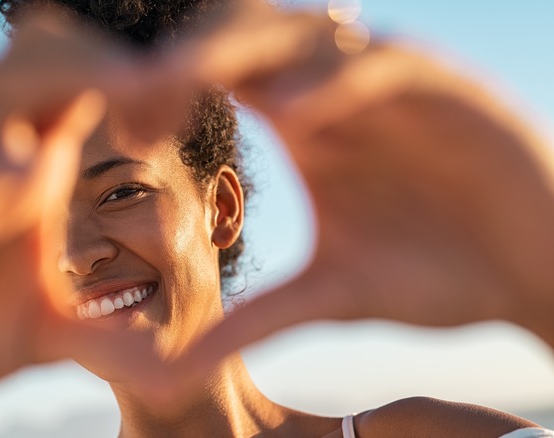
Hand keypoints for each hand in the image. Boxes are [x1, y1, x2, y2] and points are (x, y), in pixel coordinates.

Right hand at [0, 10, 160, 435]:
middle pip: (34, 58)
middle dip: (97, 59)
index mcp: (27, 167)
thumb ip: (106, 336)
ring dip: (49, 81)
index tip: (178, 106)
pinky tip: (29, 181)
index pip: (76, 82)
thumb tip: (173, 363)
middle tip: (159, 83)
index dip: (130, 78)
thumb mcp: (52, 336)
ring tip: (122, 95)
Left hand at [167, 0, 553, 374]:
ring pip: (305, 35)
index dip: (168, 91)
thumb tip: (178, 367)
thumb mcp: (331, 296)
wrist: (534, 271)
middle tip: (134, 97)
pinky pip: (379, 68)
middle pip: (249, 40)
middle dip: (191, 60)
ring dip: (243, 53)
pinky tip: (291, 116)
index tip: (121, 124)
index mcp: (304, 120)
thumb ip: (258, 318)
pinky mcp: (444, 88)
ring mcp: (387, 81)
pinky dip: (335, 84)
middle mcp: (337, 88)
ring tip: (183, 83)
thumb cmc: (435, 273)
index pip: (221, 77)